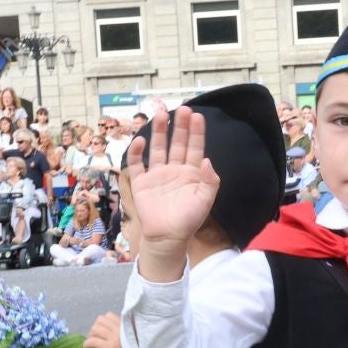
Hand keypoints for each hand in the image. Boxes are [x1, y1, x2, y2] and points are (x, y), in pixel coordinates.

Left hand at [82, 312, 131, 347]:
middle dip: (95, 328)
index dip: (103, 324)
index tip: (102, 333)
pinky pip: (92, 341)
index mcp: (127, 327)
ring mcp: (115, 337)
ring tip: (92, 344)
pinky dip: (86, 344)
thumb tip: (108, 331)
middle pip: (101, 319)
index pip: (110, 316)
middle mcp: (122, 329)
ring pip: (95, 328)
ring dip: (91, 335)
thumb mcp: (130, 342)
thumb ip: (122, 334)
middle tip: (95, 338)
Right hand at [123, 106, 217, 252]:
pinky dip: (137, 152)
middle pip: (177, 143)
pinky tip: (141, 141)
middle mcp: (174, 170)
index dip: (196, 132)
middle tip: (182, 109)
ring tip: (160, 115)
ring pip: (158, 148)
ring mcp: (157, 175)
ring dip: (158, 132)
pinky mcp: (142, 182)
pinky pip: (138, 164)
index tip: (197, 116)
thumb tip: (207, 160)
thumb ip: (210, 180)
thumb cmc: (188, 220)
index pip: (194, 147)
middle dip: (179, 126)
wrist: (167, 238)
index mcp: (191, 173)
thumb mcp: (205, 201)